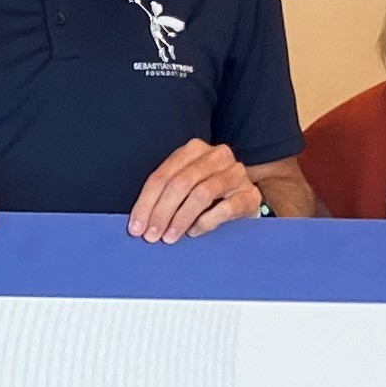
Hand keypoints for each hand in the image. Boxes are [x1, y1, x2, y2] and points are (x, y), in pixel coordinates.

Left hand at [128, 137, 263, 242]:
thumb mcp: (186, 186)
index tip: (136, 227)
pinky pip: (225, 208)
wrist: (245, 199)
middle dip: (161, 212)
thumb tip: (140, 221)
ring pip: (201, 194)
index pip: (163, 175)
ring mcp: (236, 173)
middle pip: (180, 183)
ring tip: (170, 237)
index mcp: (194, 149)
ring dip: (181, 218)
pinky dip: (205, 222)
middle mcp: (216, 156)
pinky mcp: (249, 194)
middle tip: (152, 235)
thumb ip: (165, 194)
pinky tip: (194, 232)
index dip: (146, 203)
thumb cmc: (209, 195)